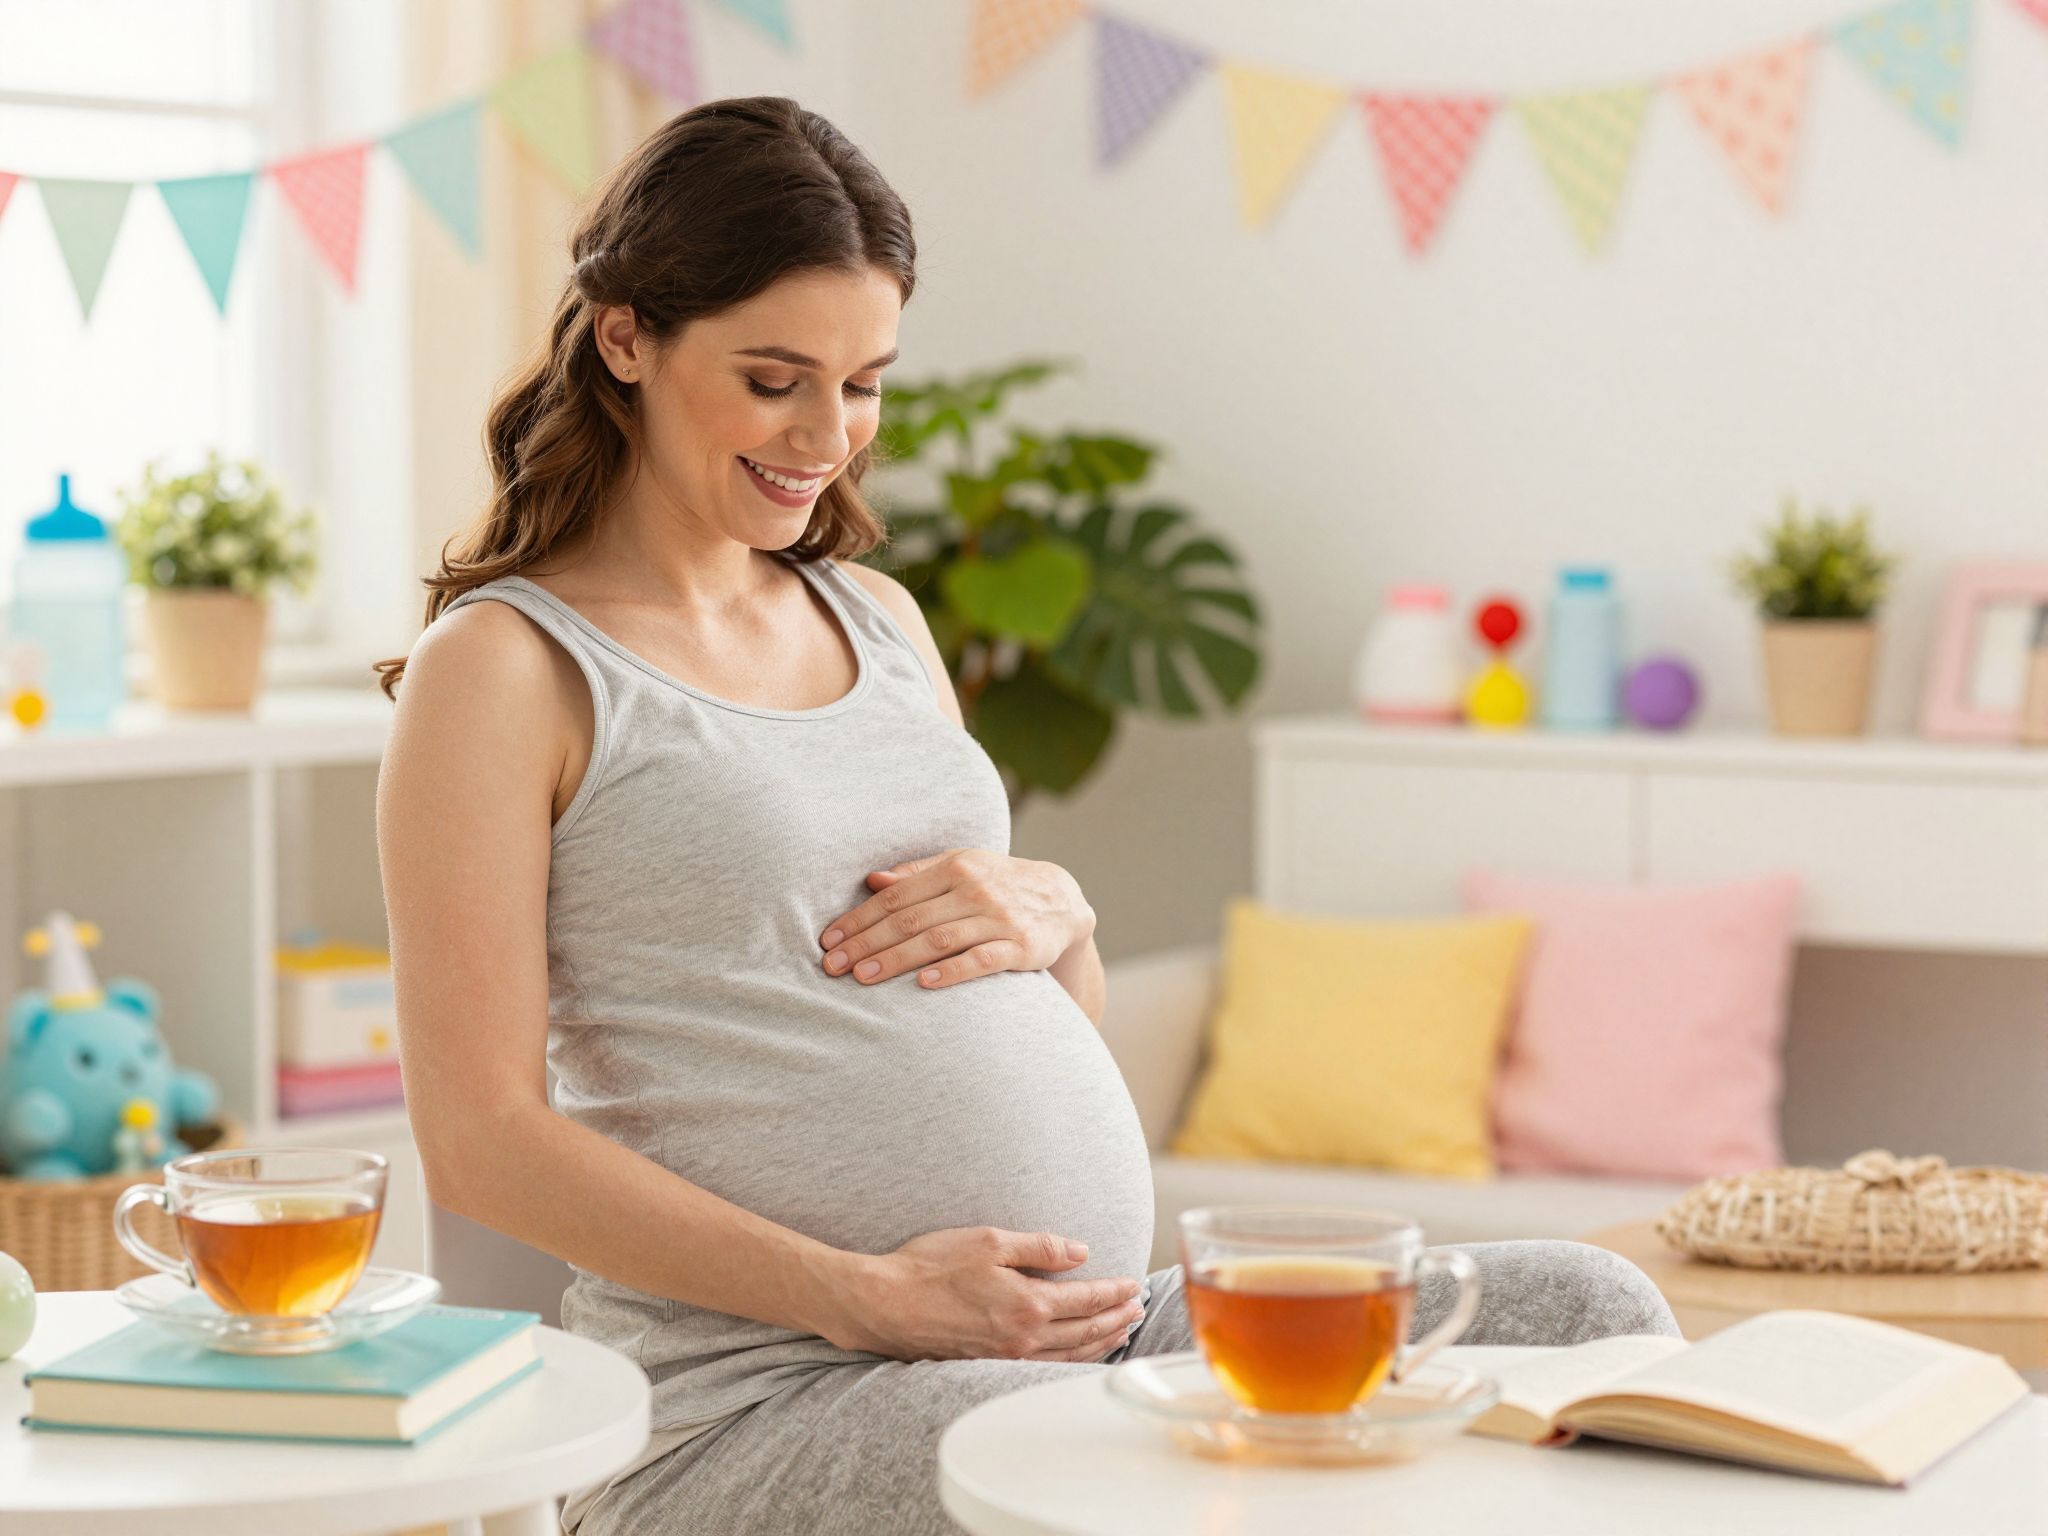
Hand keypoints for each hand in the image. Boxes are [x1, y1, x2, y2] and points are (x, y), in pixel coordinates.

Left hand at [818, 849, 1094, 988]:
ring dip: (897, 959)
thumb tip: (872, 881)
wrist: (1063, 901)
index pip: (896, 895)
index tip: (829, 940)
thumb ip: (918, 873)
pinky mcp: (1021, 946)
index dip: (860, 918)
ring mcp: (999, 918)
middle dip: (867, 943)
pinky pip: (982, 959)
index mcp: (955, 868)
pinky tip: (924, 983)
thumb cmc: (999, 885)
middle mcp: (975, 889)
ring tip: (863, 977)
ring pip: (939, 939)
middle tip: (833, 965)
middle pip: (910, 919)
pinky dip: (953, 971)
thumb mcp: (962, 867)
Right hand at [825, 1227, 1144, 1361]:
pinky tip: (1077, 1353)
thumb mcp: (989, 1241)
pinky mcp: (991, 1365)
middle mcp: (1024, 1337)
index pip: (1087, 1300)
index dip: (1115, 1292)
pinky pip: (1046, 1367)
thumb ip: (1039, 1247)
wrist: (885, 1305)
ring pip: (1069, 1354)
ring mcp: (1008, 1356)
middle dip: (1115, 1318)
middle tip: (1137, 1308)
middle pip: (1086, 1331)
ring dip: (1100, 1342)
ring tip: (1120, 1330)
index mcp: (1029, 1304)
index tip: (1134, 1285)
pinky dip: (1072, 1360)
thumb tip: (1080, 1251)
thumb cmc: (932, 1266)